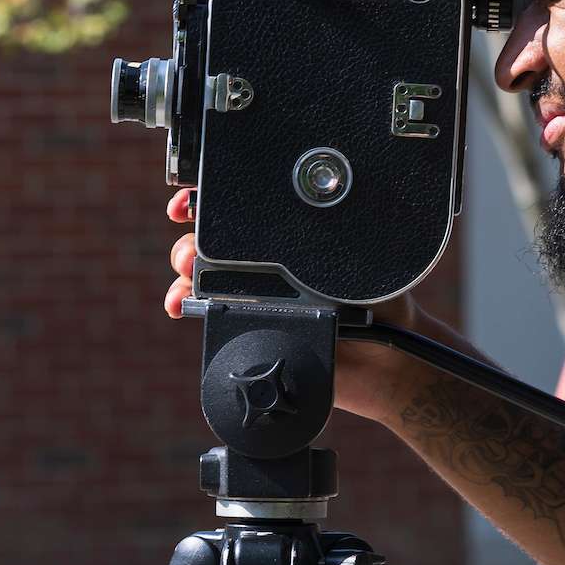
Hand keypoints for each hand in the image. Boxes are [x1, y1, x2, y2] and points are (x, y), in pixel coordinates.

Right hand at [161, 186, 431, 424]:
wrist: (384, 364)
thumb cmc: (383, 307)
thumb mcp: (363, 267)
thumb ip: (331, 249)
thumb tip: (295, 233)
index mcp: (290, 241)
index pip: (245, 212)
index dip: (210, 200)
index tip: (191, 202)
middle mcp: (266, 263)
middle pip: (213, 239)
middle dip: (191, 235)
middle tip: (192, 246)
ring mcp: (250, 295)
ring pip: (199, 272)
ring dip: (182, 267)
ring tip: (186, 273)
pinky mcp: (243, 327)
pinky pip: (205, 312)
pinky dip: (183, 303)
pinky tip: (179, 305)